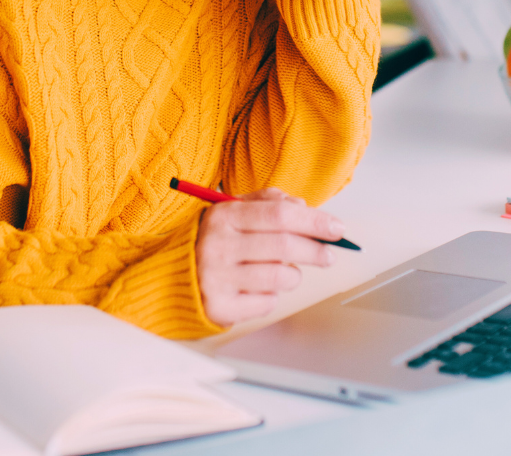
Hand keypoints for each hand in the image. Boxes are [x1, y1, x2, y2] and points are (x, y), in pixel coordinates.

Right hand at [194, 188, 343, 326]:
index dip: (315, 221)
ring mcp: (217, 278)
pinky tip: (261, 288)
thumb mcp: (233, 211)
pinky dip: (273, 295)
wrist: (173, 276)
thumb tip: (304, 207)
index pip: (280, 214)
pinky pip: (267, 302)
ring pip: (280, 276)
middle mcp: (217, 245)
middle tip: (328, 255)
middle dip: (316, 250)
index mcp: (223, 216)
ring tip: (286, 272)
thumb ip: (268, 202)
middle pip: (285, 246)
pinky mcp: (220, 307)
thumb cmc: (215, 241)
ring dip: (293, 275)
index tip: (337, 228)